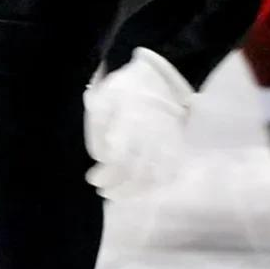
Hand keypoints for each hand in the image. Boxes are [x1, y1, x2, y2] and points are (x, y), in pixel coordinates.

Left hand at [84, 48, 194, 198]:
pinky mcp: (177, 143)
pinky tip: (145, 186)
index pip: (118, 159)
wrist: (159, 75)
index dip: (104, 175)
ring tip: (121, 193)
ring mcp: (166, 140)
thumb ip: (97, 130)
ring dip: (136, 190)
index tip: (92, 179)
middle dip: (118, 188)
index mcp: (129, 122)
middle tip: (104, 192)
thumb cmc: (125, 88)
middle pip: (136, 173)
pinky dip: (158, 183)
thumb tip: (101, 159)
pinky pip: (171, 169)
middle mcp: (150, 135)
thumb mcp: (102, 100)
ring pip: (154, 175)